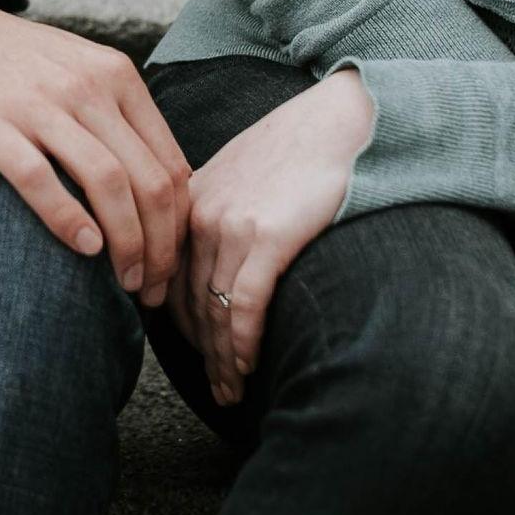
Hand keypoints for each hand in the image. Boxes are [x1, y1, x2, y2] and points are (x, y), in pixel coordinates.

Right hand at [0, 0, 189, 302]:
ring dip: (126, 242)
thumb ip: (115, 114)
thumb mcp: (74, 68)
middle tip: (152, 290)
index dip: (178, 226)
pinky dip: (68, 219)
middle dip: (159, 247)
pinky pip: (41, 178)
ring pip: (107, 182)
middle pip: (148, 180)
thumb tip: (157, 182)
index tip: (168, 266)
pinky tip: (83, 248)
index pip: (171, 164)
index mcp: (116, 76)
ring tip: (125, 281)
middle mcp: (86, 87)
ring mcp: (39, 104)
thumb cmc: (2, 61)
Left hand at [174, 69, 373, 405]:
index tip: (197, 356)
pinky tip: (247, 366)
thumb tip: (217, 262)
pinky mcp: (267, 236)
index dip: (180, 324)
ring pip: (215, 310)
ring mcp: (231, 225)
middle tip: (217, 391)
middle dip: (203, 353)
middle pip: (191, 302)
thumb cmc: (302, 148)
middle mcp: (201, 215)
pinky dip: (243, 342)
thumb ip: (221, 212)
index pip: (171, 278)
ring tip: (232, 393)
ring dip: (222, 360)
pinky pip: (245, 304)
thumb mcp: (244, 174)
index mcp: (190, 201)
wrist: (343, 121)